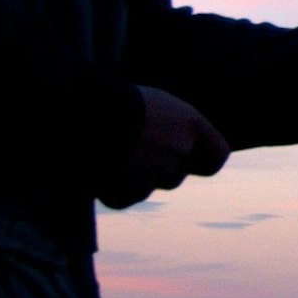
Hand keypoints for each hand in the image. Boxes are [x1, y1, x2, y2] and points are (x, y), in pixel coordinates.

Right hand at [97, 86, 231, 208]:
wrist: (79, 113)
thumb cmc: (115, 99)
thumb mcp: (153, 103)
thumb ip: (172, 125)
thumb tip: (176, 141)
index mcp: (190, 125)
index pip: (218, 156)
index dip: (204, 161)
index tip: (190, 157)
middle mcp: (178, 151)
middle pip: (176, 174)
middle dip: (158, 169)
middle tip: (131, 149)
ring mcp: (154, 175)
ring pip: (148, 187)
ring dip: (133, 178)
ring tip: (108, 152)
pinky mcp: (127, 192)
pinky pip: (124, 197)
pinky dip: (112, 189)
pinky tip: (95, 169)